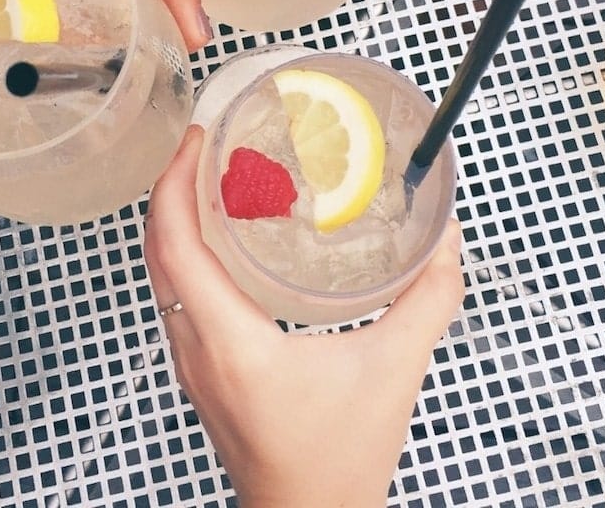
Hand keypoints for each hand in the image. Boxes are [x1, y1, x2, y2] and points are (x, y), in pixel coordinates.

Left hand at [143, 127, 464, 507]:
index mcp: (230, 341)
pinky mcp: (200, 371)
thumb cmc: (339, 463)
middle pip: (157, 252)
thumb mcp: (392, 373)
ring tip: (208, 181)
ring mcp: (191, 362)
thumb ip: (427, 302)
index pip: (175, 246)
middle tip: (204, 146)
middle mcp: (196, 348)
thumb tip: (447, 245)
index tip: (196, 140)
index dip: (175, 184)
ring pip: (162, 275)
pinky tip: (219, 240)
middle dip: (171, 189)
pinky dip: (185, 253)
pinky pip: (176, 296)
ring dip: (174, 221)